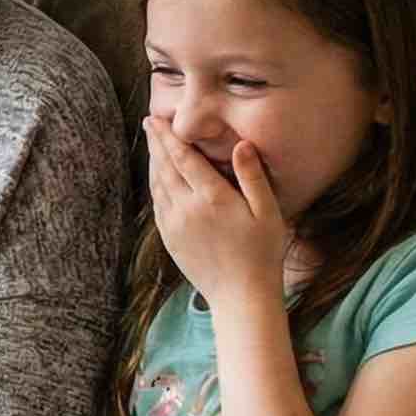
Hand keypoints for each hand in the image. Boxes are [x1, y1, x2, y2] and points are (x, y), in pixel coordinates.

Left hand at [143, 117, 290, 310]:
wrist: (240, 296)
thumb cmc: (262, 253)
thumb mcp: (267, 212)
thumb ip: (252, 176)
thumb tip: (241, 144)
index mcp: (211, 198)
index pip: (184, 158)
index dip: (170, 136)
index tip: (158, 119)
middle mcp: (187, 209)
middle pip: (165, 167)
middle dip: (156, 143)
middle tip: (149, 123)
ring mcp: (174, 225)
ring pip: (157, 185)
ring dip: (153, 162)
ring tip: (152, 144)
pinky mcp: (170, 239)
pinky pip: (157, 205)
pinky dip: (154, 185)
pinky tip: (156, 178)